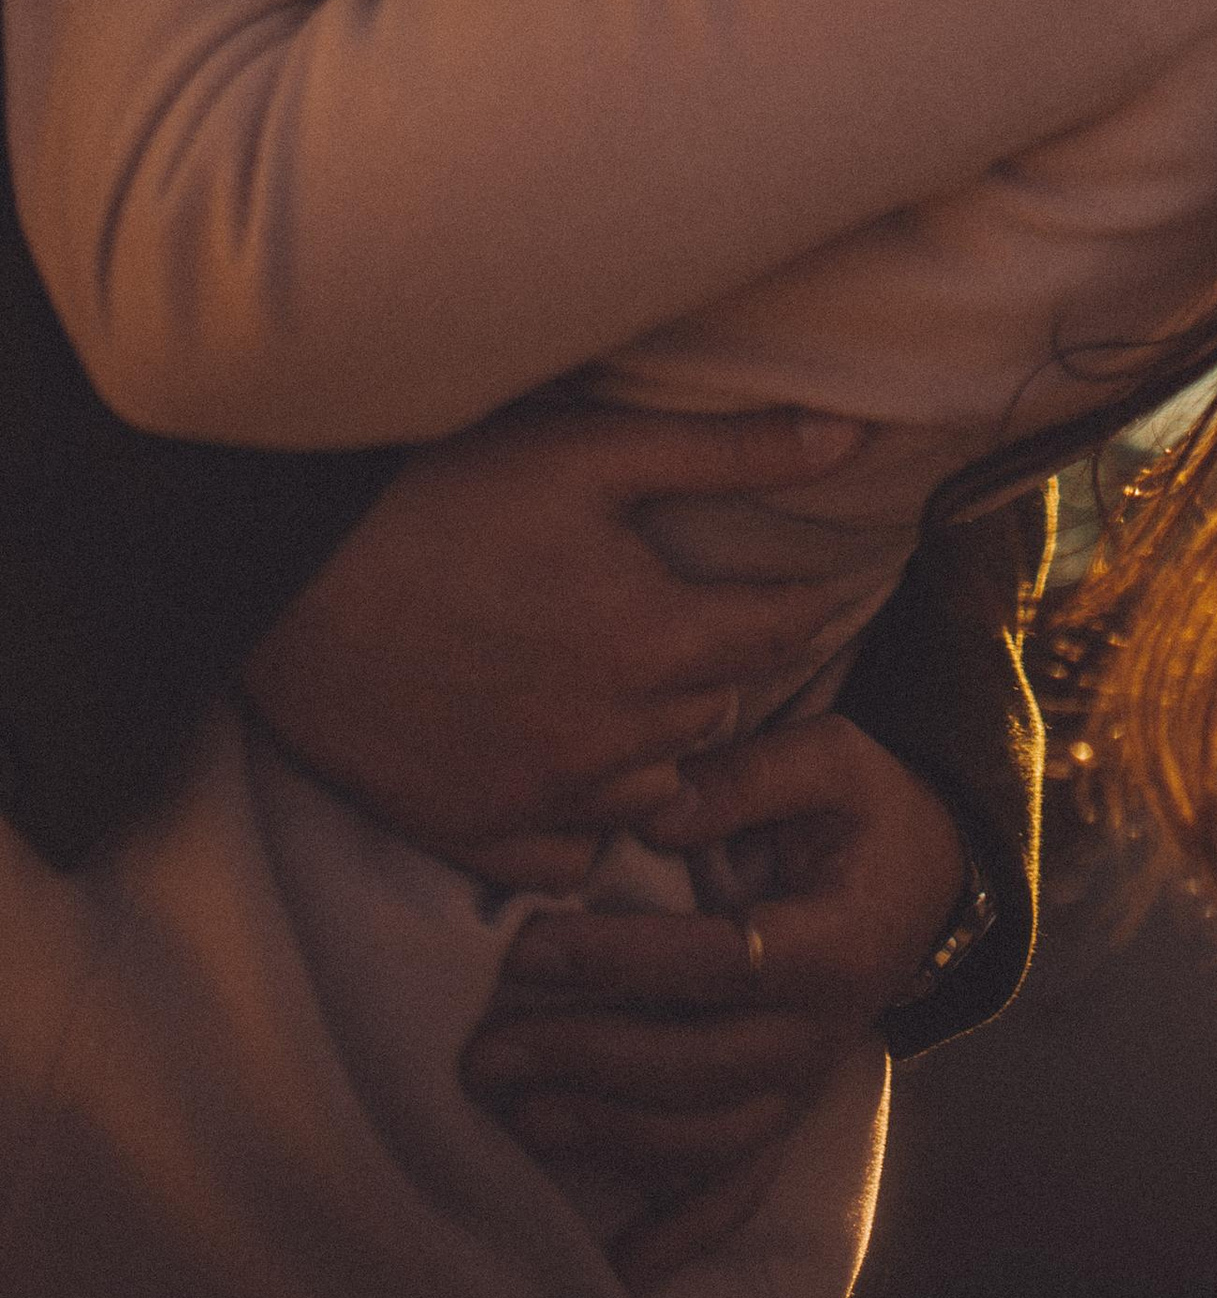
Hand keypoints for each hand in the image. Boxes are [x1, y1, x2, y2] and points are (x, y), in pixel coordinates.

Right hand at [241, 396, 885, 889]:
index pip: (780, 633)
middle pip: (717, 711)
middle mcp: (611, 738)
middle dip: (723, 669)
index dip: (799, 603)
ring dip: (661, 747)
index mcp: (655, 641)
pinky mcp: (467, 832)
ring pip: (654, 792)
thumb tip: (849, 439)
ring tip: (638, 696)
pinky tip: (568, 765)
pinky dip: (584, 819)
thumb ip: (730, 452)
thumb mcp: (597, 451)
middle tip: (706, 628)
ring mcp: (537, 797)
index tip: (805, 589)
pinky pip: (569, 858)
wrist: (287, 575)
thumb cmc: (444, 491)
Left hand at [461, 712, 961, 1288]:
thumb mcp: (834, 757)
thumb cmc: (870, 808)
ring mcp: (805, 1081)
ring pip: (707, 1138)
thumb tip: (656, 807)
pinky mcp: (790, 1108)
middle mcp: (823, 1032)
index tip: (530, 945)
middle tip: (488, 1048)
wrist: (935, 872)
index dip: (623, 961)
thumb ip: (749, 775)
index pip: (720, 963)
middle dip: (586, 1060)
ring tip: (518, 1111)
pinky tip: (623, 1268)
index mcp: (835, 943)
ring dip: (609, 1135)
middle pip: (699, 1067)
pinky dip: (684, 1232)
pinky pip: (742, 1187)